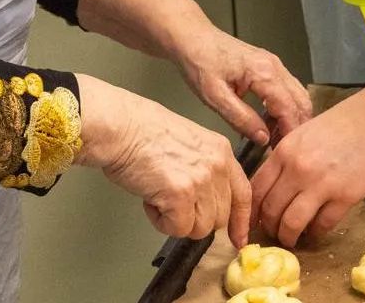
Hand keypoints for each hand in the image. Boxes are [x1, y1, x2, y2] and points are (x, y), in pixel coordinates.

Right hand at [75, 74, 253, 246]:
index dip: (241, 220)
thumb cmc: (143, 132)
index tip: (238, 237)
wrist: (121, 127)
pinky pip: (178, 229)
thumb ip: (206, 170)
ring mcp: (202, 181)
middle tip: (171, 200)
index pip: (243, 194)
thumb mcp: (190, 143)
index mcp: (221, 151)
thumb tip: (207, 202)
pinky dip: (161, 222)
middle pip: (220, 217)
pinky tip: (150, 201)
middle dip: (195, 218)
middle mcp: (218, 166)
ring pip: (200, 228)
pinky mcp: (181, 195)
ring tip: (158, 196)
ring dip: (177, 220)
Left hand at [174, 26, 312, 145]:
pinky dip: (286, 109)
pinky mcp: (268, 67)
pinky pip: (287, 90)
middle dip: (296, 127)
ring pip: (297, 96)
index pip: (290, 108)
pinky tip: (272, 123)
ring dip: (293, 118)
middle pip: (301, 102)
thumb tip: (262, 138)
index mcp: (263, 72)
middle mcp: (274, 66)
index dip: (290, 132)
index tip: (286, 152)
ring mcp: (274, 65)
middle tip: (284, 151)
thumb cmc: (199, 61)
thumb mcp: (214, 96)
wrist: (192, 38)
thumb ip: (241, 118)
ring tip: (277, 140)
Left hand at [251, 98, 364, 246]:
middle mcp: (298, 169)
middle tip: (275, 233)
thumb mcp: (303, 134)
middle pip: (271, 210)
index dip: (252, 211)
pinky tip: (316, 231)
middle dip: (270, 227)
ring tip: (292, 239)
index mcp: (284, 151)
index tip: (254, 222)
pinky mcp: (345, 196)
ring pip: (292, 223)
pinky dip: (316, 233)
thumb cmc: (342, 125)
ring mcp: (321, 184)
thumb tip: (271, 188)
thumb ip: (285, 159)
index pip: (257, 190)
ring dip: (289, 236)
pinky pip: (322, 225)